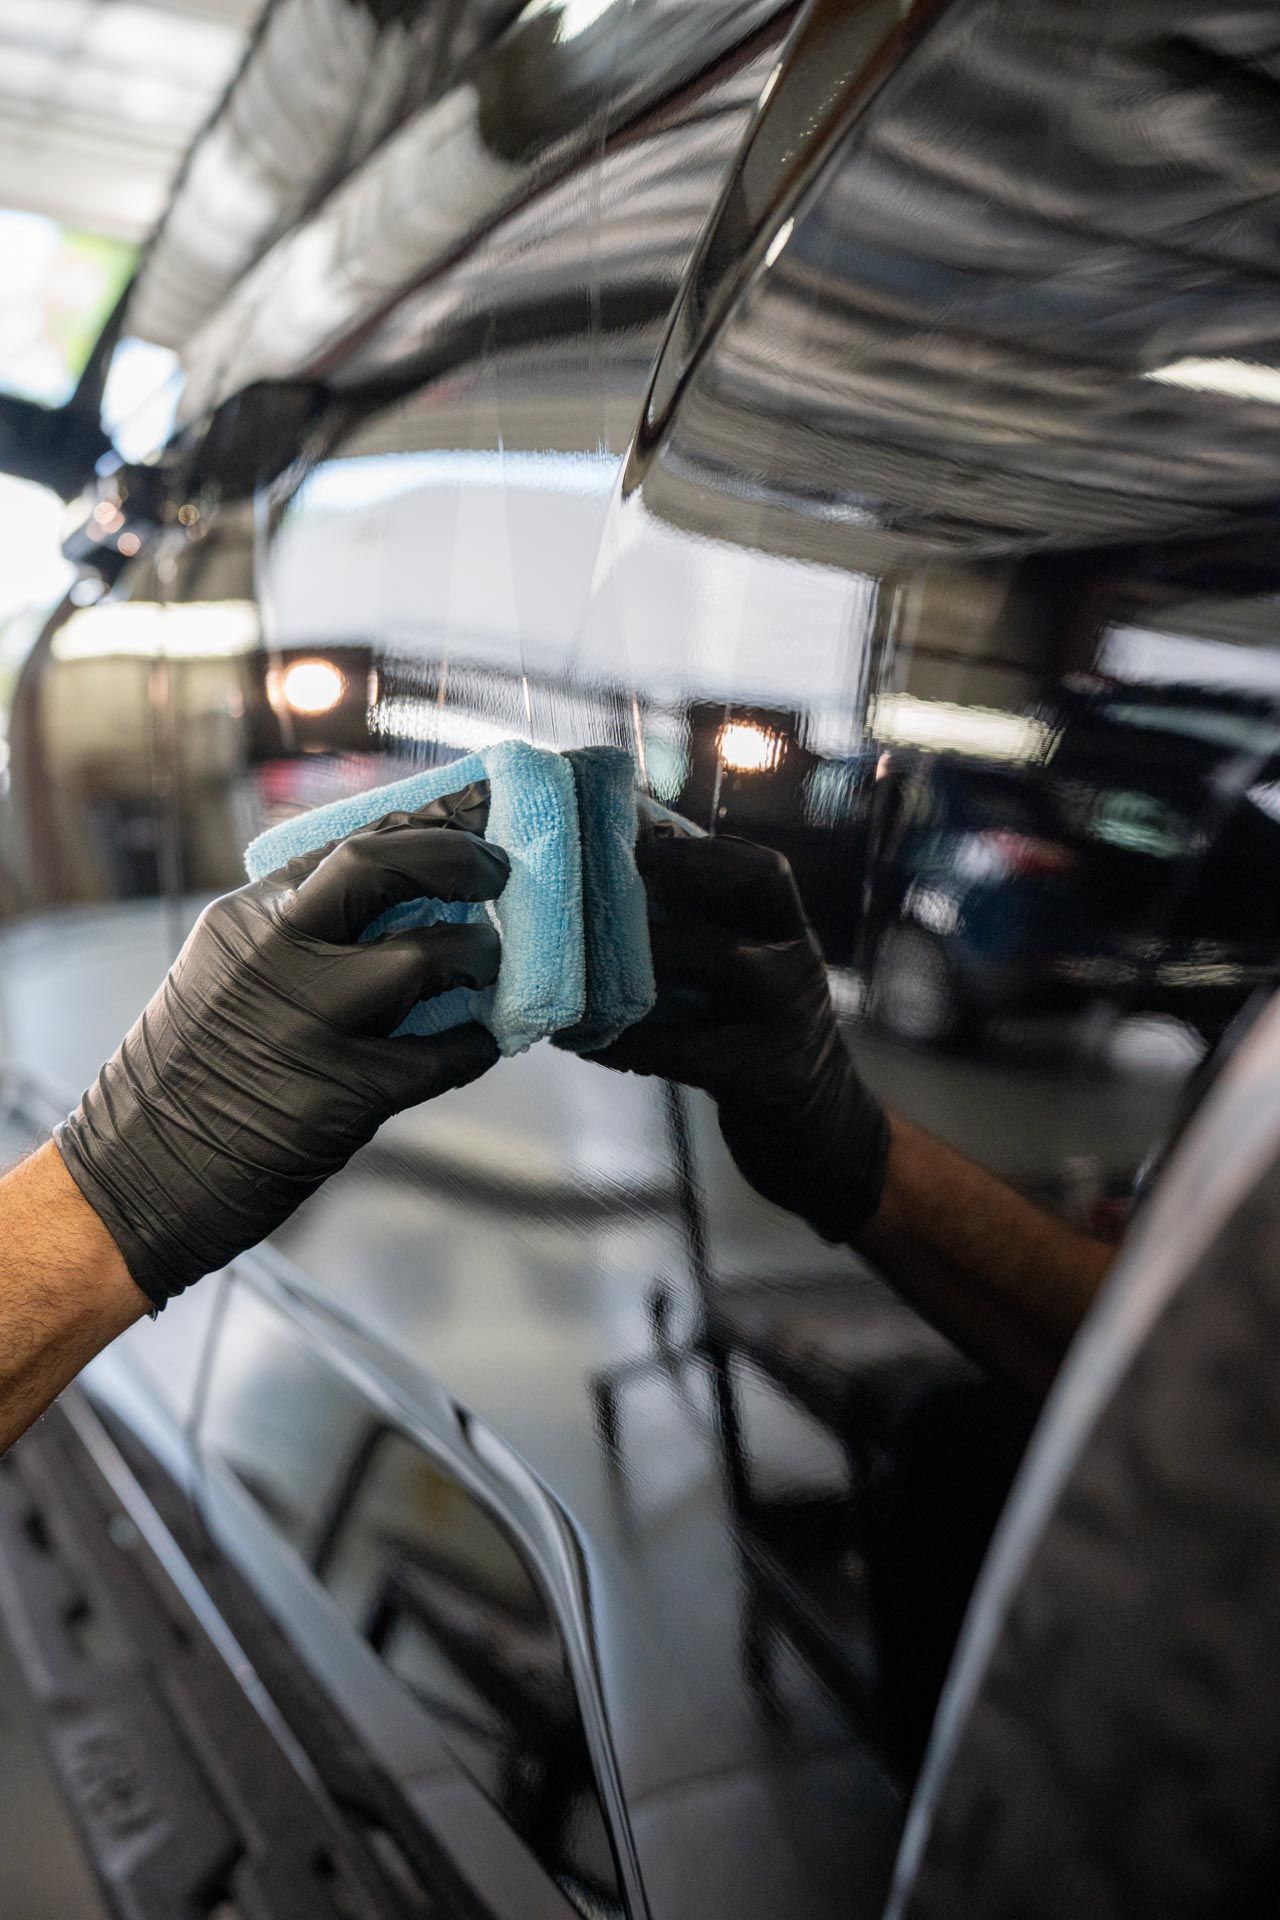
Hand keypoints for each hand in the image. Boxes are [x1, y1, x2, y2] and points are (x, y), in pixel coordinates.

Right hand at [56, 788, 507, 1307]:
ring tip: (487, 969)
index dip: (418, 833)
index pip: (345, 844)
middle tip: (496, 872)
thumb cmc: (183, 1081)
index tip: (464, 833)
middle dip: (455, 859)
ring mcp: (311, 1020)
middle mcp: (276, 952)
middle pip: (380, 866)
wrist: (135, 1177)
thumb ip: (292, 937)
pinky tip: (476, 1044)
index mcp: (246, 918)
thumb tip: (393, 909)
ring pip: (426, 956)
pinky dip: (473, 1045)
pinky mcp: (344, 1091)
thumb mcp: (220, 975)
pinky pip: (442, 1054)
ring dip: (477, 959)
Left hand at [596, 835, 889, 1242]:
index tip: (635, 835)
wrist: (819, 1126)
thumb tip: (612, 882)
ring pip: (720, 960)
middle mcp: (795, 964)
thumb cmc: (759, 1036)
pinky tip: (581, 1039)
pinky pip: (683, 1050)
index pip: (761, 869)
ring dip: (646, 952)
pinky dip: (626, 1042)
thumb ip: (704, 934)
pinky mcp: (762, 1075)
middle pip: (748, 894)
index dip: (702, 848)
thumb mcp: (752, 976)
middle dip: (674, 877)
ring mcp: (786, 1018)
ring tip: (580, 955)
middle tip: (602, 878)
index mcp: (788, 933)